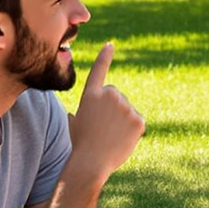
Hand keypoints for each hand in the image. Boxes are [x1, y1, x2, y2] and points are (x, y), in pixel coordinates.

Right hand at [66, 43, 145, 184]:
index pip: (99, 70)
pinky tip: (122, 140)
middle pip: (116, 96)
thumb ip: (76, 114)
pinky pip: (138, 122)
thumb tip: (70, 115)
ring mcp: (126, 106)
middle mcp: (110, 95)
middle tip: (103, 128)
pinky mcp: (139, 119)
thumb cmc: (80, 145)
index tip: (110, 45)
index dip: (105, 57)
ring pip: (128, 110)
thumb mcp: (74, 124)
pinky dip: (132, 131)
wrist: (91, 162)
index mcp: (91, 95)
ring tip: (111, 136)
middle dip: (113, 109)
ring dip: (122, 121)